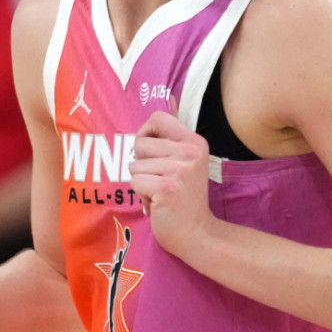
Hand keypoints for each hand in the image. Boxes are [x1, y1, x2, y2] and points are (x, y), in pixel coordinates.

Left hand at [128, 109, 214, 259]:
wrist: (197, 233)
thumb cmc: (185, 198)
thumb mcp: (185, 161)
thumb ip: (172, 136)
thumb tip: (168, 97)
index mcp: (195, 142)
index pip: (157, 119)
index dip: (145, 134)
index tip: (152, 153)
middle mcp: (190, 152)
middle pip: (139, 144)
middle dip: (142, 165)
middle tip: (161, 181)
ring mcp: (179, 170)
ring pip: (134, 166)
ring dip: (142, 183)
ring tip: (161, 194)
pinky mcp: (166, 188)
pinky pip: (135, 183)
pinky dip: (142, 196)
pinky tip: (159, 204)